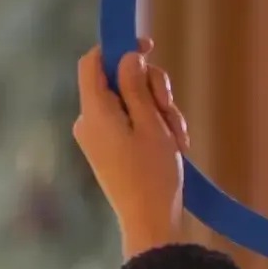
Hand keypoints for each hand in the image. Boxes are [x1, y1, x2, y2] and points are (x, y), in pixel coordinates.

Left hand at [72, 41, 192, 255]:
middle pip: (117, 82)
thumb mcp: (152, 124)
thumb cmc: (153, 174)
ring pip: (129, 103)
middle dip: (151, 89)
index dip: (119, 48)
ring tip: (178, 138)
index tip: (149, 45)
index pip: (93, 62)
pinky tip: (172, 146)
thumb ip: (137, 86)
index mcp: (95, 111)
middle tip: (171, 110)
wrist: (150, 223)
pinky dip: (152, 128)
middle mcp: (89, 121)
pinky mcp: (108, 150)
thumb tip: (128, 57)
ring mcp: (97, 137)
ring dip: (158, 112)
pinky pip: (129, 124)